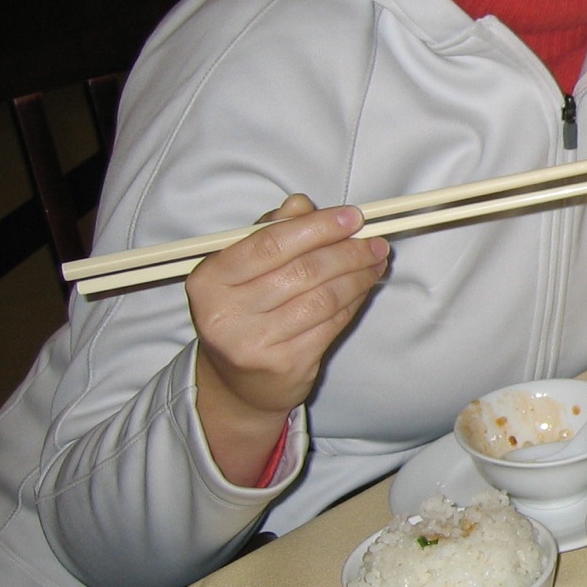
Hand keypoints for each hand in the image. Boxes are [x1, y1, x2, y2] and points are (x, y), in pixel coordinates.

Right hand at [187, 195, 388, 483]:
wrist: (240, 383)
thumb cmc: (244, 312)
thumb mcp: (244, 268)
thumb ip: (271, 230)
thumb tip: (302, 204)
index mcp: (209, 279)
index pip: (270, 243)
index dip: (318, 227)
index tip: (353, 217)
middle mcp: (225, 313)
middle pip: (303, 271)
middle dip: (348, 252)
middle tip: (376, 241)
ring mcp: (254, 343)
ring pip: (323, 298)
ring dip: (358, 276)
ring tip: (377, 262)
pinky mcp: (285, 364)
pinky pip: (331, 324)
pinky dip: (354, 301)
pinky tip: (364, 288)